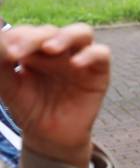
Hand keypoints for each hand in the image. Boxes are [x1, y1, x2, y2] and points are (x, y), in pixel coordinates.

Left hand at [0, 24, 109, 167]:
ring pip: (82, 32)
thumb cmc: (29, 108)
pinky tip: (75, 64)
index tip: (5, 51)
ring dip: (65, 37)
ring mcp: (80, 57)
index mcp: (35, 49)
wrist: (50, 136)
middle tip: (15, 52)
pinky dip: (90, 55)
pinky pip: (101, 54)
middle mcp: (59, 50)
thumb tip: (1, 43)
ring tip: (49, 48)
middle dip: (33, 39)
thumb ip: (1, 65)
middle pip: (51, 31)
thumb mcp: (10, 87)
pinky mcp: (99, 71)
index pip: (27, 32)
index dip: (16, 37)